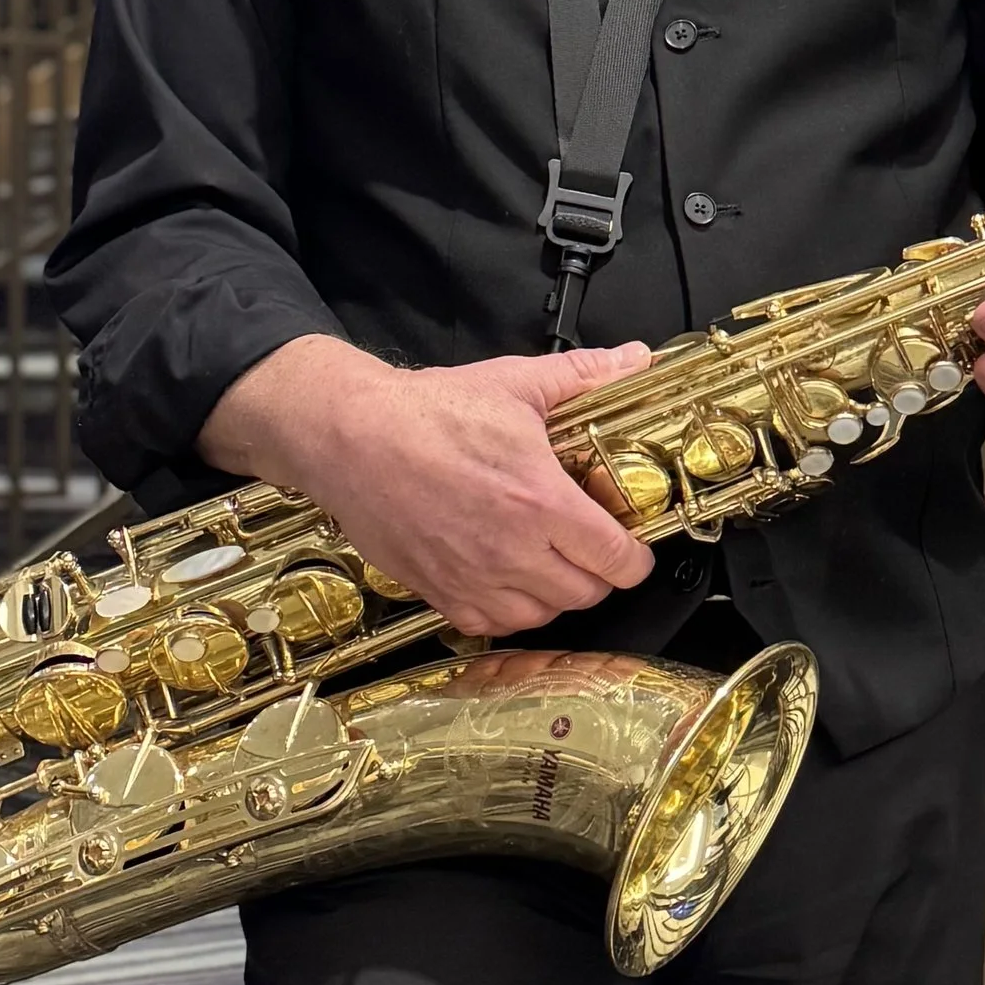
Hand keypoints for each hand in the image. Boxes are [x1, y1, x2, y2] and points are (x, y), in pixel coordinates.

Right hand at [200, 332, 655, 636]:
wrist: (350, 437)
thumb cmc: (427, 412)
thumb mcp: (514, 383)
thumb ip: (583, 376)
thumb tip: (634, 357)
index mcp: (541, 502)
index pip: (617, 560)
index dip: (635, 556)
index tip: (631, 543)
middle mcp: (512, 552)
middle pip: (587, 593)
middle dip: (599, 572)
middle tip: (591, 545)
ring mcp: (474, 579)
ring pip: (544, 616)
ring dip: (556, 593)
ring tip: (550, 561)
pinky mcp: (439, 593)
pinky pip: (493, 626)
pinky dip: (510, 611)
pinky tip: (507, 580)